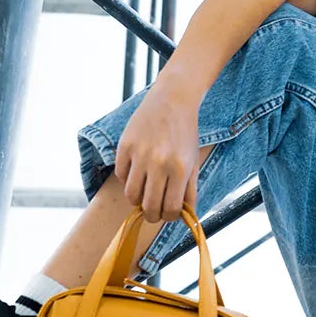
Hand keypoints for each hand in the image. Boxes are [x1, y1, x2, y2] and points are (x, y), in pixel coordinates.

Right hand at [112, 82, 203, 222]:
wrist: (173, 99)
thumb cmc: (185, 132)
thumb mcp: (194, 161)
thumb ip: (190, 190)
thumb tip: (183, 216)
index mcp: (180, 169)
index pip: (170, 209)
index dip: (169, 217)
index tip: (168, 213)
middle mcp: (159, 163)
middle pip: (149, 206)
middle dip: (152, 214)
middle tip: (154, 211)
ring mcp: (139, 154)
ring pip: (131, 195)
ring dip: (137, 199)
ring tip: (144, 193)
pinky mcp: (124, 146)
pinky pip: (121, 175)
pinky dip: (127, 179)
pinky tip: (137, 172)